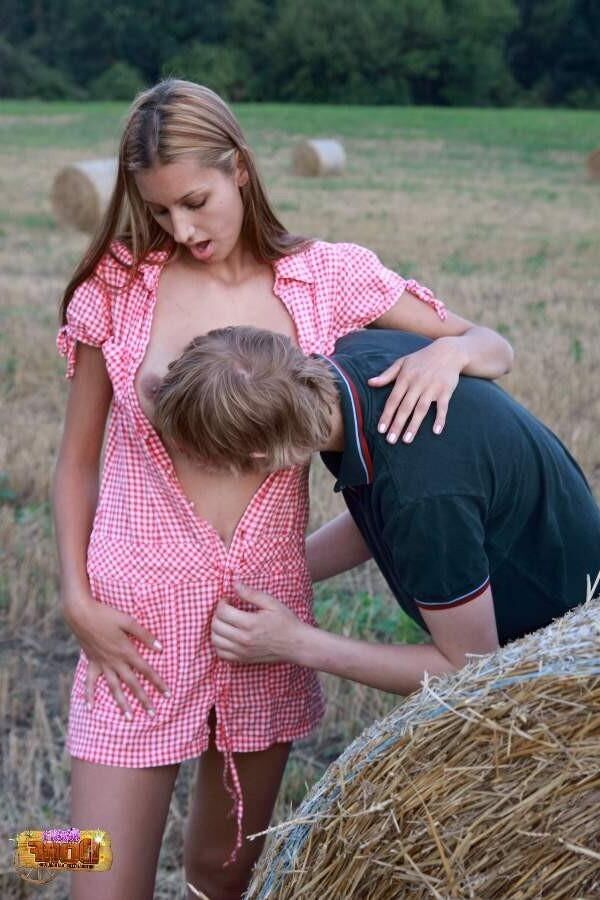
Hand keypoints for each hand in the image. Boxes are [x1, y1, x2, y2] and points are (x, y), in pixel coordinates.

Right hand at [61, 591, 169, 718]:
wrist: (80, 614)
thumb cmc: (106, 615)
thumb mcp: (128, 621)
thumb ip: (145, 635)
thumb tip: (160, 648)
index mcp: (127, 651)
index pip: (146, 671)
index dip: (158, 683)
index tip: (168, 695)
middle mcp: (115, 662)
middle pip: (132, 684)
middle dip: (143, 700)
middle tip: (152, 715)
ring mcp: (102, 664)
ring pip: (114, 688)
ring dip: (122, 703)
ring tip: (129, 718)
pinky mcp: (91, 662)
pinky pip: (90, 683)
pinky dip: (89, 695)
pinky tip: (90, 708)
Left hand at [211, 583, 302, 663]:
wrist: (296, 644)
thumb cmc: (286, 622)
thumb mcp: (271, 603)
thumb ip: (251, 594)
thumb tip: (234, 583)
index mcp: (250, 623)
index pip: (222, 612)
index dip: (222, 602)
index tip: (229, 599)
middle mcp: (243, 639)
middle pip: (216, 625)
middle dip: (218, 614)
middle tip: (227, 609)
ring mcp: (242, 652)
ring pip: (215, 640)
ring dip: (216, 628)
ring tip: (226, 622)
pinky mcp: (243, 659)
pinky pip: (221, 653)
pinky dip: (219, 644)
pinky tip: (226, 636)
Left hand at [368, 336, 466, 442]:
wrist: (448, 351)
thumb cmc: (422, 359)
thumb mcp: (402, 363)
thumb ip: (386, 375)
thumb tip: (370, 382)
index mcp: (405, 378)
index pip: (393, 400)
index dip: (386, 415)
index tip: (381, 430)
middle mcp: (417, 384)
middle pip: (405, 407)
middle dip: (397, 424)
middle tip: (390, 440)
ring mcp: (432, 388)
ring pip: (421, 409)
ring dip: (414, 425)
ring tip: (407, 440)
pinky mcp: (445, 390)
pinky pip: (443, 407)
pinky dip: (440, 418)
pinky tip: (436, 431)